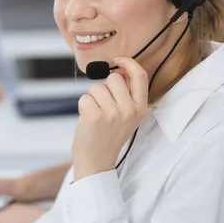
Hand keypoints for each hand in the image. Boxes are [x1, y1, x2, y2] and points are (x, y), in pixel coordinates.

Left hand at [73, 57, 148, 180]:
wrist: (97, 161)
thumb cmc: (108, 135)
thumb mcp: (127, 116)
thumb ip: (126, 94)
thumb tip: (119, 69)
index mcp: (141, 109)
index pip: (140, 76)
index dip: (128, 63)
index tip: (117, 61)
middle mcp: (129, 110)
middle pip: (114, 78)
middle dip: (104, 87)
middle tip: (103, 107)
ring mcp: (112, 113)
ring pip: (97, 87)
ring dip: (92, 98)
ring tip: (96, 116)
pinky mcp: (95, 116)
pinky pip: (84, 97)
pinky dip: (82, 106)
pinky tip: (88, 121)